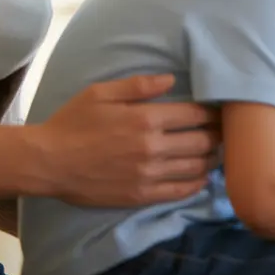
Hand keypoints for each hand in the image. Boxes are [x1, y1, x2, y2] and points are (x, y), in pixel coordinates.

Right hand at [31, 74, 220, 206]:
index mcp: (146, 118)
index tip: (222, 111)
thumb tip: (172, 79)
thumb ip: (139, 85)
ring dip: (212, 159)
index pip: (195, 114)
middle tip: (227, 132)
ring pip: (195, 167)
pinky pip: (179, 191)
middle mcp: (152, 147)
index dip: (214, 112)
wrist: (47, 162)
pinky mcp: (140, 195)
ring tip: (219, 153)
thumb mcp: (101, 93)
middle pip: (202, 141)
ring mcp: (148, 174)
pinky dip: (197, 184)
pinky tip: (203, 178)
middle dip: (219, 135)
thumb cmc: (72, 122)